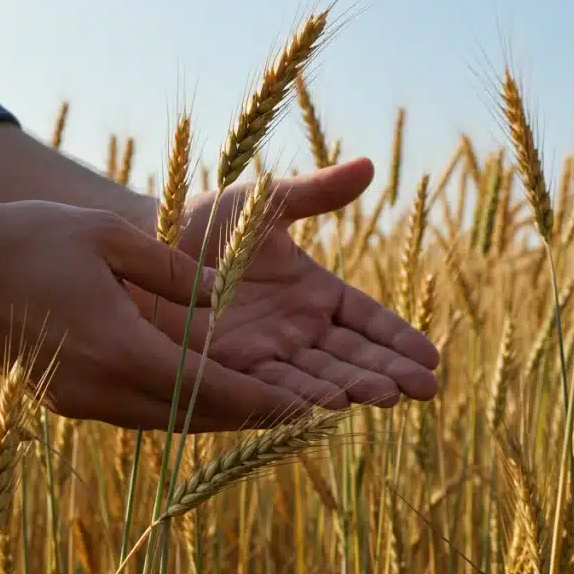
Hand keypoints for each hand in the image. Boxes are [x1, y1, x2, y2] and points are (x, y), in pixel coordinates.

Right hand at [0, 200, 308, 431]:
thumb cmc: (28, 239)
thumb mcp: (109, 237)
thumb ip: (175, 272)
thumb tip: (225, 298)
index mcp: (120, 351)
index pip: (212, 391)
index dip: (265, 403)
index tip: (309, 409)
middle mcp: (101, 391)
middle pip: (194, 417)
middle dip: (248, 415)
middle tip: (299, 410)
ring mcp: (78, 401)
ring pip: (165, 419)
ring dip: (212, 412)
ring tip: (259, 402)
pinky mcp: (63, 399)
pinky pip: (135, 410)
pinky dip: (174, 404)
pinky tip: (197, 387)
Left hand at [140, 158, 439, 408]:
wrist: (142, 246)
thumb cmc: (204, 221)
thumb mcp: (265, 204)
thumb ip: (314, 193)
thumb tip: (369, 166)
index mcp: (314, 293)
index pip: (367, 322)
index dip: (397, 341)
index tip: (432, 359)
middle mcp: (296, 331)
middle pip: (351, 357)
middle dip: (386, 372)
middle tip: (422, 390)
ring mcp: (265, 354)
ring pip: (316, 377)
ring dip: (350, 388)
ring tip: (382, 398)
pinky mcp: (228, 370)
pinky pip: (267, 386)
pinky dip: (296, 397)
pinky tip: (325, 407)